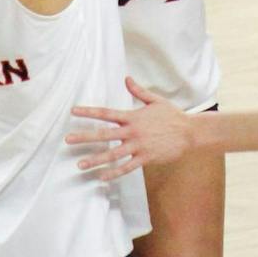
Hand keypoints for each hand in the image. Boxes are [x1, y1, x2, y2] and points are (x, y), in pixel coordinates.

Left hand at [67, 77, 194, 180]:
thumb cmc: (172, 115)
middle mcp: (133, 131)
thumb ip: (139, 91)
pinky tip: (102, 177)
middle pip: (104, 135)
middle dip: (85, 137)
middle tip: (68, 140)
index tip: (73, 111)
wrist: (189, 132)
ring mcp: (139, 146)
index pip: (106, 113)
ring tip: (81, 164)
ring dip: (96, 159)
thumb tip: (127, 79)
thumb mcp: (155, 100)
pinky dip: (114, 172)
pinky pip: (127, 167)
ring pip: (113, 154)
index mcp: (133, 117)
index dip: (89, 112)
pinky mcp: (146, 158)